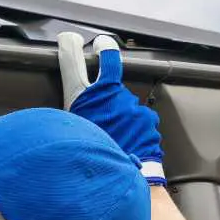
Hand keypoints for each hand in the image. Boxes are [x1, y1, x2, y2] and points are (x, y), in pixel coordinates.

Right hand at [58, 32, 165, 184]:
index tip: (89, 41)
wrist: (122, 178)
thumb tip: (73, 99)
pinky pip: (137, 119)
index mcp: (84, 98)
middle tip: (99, 122)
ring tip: (112, 139)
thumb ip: (75, 110)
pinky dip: (132, 128)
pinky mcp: (148, 118)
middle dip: (104, 101)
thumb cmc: (90, 157)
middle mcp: (109, 97)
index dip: (78, 49)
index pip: (77, 63)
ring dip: (119, 118)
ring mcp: (132, 106)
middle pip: (106, 90)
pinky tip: (125, 143)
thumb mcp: (71, 131)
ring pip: (123, 106)